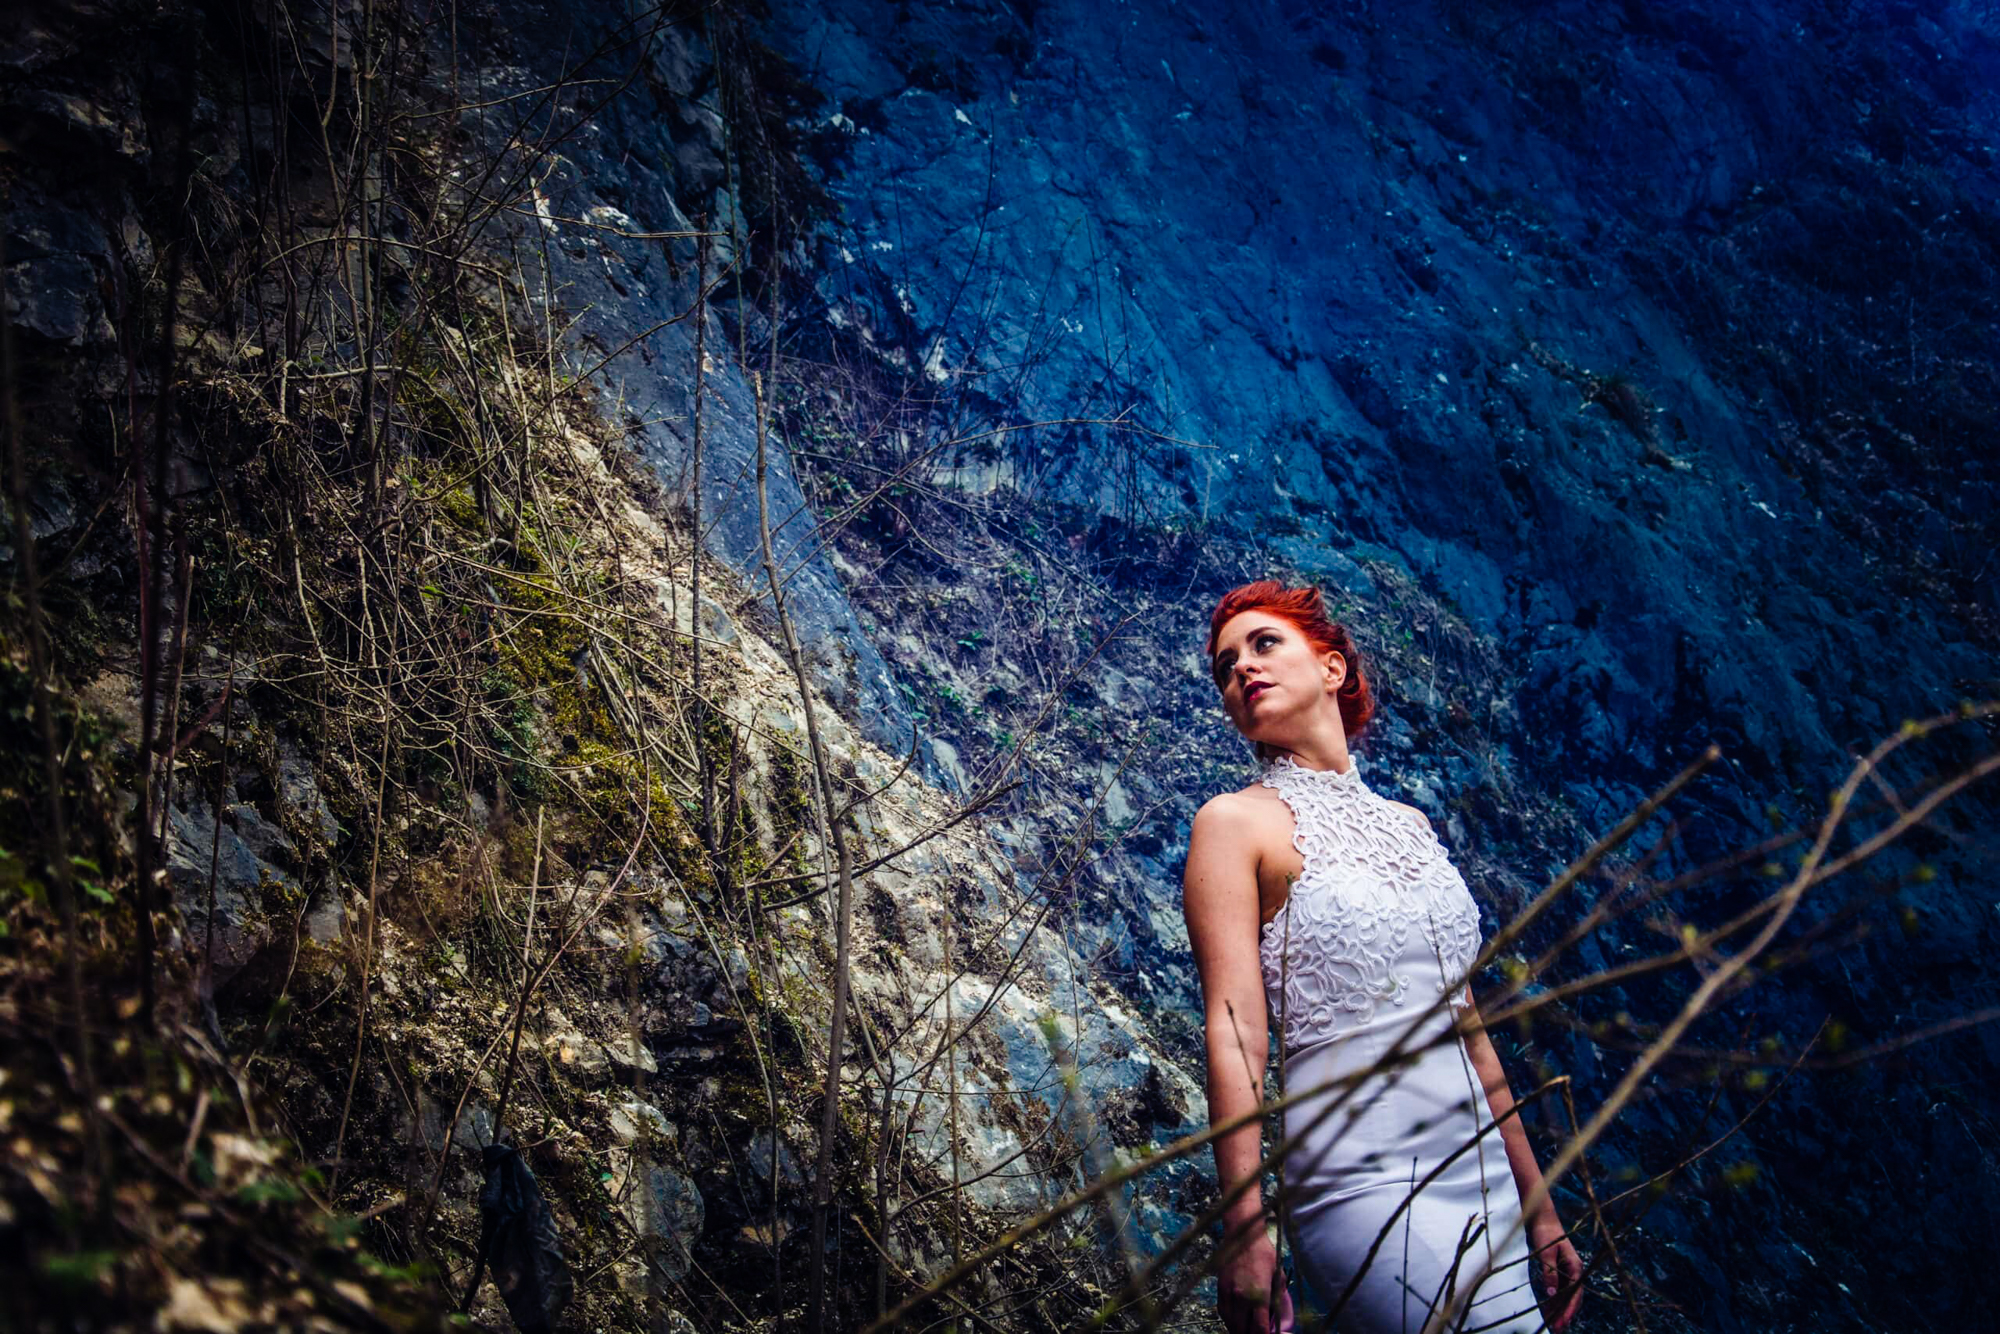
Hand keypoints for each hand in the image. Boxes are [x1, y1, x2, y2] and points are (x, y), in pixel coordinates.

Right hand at [1216, 1221, 1294, 1333]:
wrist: (1242, 1234)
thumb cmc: (1264, 1253)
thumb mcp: (1278, 1274)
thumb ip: (1278, 1297)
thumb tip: (1279, 1316)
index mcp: (1259, 1294)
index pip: (1260, 1327)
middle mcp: (1241, 1297)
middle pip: (1243, 1329)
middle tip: (1257, 1333)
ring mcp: (1228, 1293)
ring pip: (1231, 1323)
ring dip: (1238, 1330)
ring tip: (1246, 1331)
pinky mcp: (1220, 1288)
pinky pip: (1222, 1312)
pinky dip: (1229, 1321)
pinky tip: (1235, 1323)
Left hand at [1526, 1210, 1583, 1329]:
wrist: (1541, 1219)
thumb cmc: (1545, 1233)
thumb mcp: (1546, 1253)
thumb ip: (1549, 1272)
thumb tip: (1551, 1293)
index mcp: (1576, 1266)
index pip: (1574, 1293)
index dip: (1569, 1308)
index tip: (1563, 1320)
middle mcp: (1574, 1271)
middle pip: (1572, 1297)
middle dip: (1566, 1313)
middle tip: (1558, 1328)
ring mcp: (1566, 1272)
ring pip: (1565, 1296)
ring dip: (1560, 1310)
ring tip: (1554, 1325)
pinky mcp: (1558, 1272)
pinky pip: (1558, 1290)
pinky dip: (1554, 1301)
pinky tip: (1549, 1312)